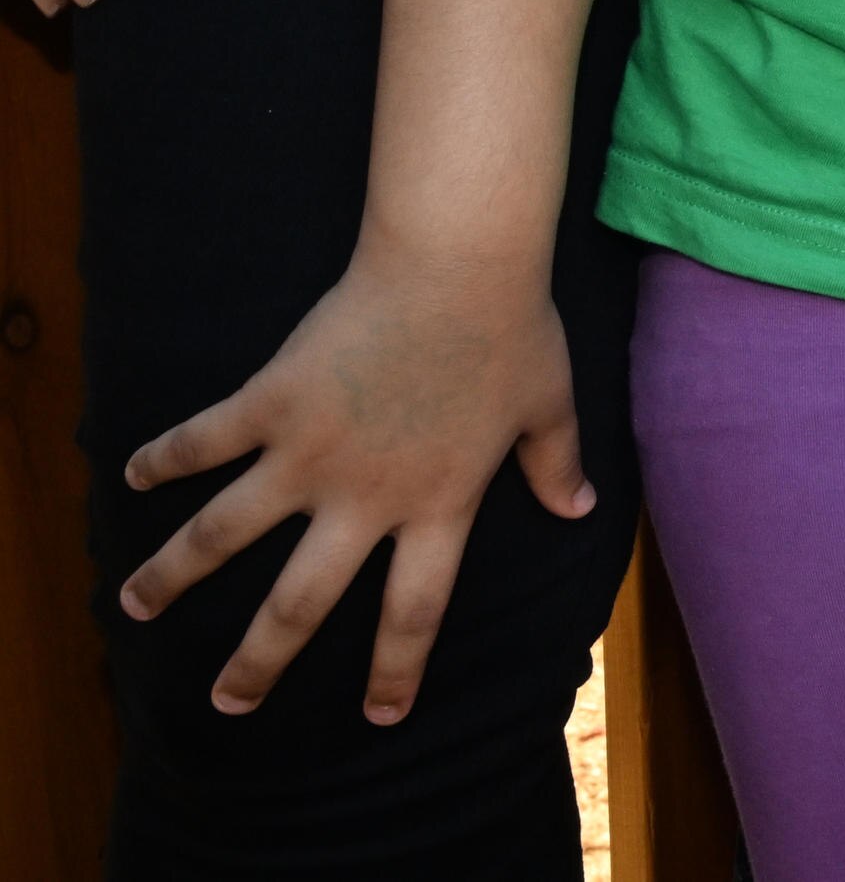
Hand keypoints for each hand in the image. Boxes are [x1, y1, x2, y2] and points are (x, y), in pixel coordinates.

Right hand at [114, 250, 589, 723]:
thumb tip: (581, 510)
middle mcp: (364, 496)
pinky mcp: (271, 401)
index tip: (381, 715)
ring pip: (222, 535)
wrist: (458, 262)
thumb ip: (556, 465)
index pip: (415, 610)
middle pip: (300, 602)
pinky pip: (204, 441)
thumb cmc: (512, 328)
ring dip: (171, 576)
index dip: (397, 667)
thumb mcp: (549, 404)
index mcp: (437, 504)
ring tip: (132, 608)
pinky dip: (163, 459)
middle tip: (227, 703)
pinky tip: (131, 477)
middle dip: (259, 660)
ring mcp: (308, 453)